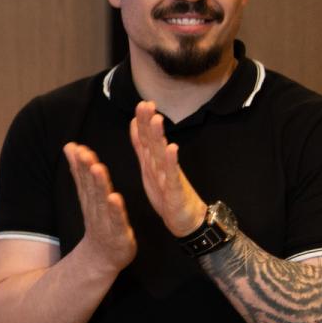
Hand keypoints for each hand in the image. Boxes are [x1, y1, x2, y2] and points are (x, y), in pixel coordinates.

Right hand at [64, 142, 135, 273]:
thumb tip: (69, 146)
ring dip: (100, 185)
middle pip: (90, 188)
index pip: (83, 179)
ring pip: (102, 201)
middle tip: (83, 153)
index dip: (79, 164)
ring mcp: (107, 223)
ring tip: (97, 168)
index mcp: (90, 199)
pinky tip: (115, 198)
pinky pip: (118, 220)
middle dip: (86, 170)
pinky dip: (116, 210)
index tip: (74, 147)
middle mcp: (95, 209)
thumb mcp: (87, 196)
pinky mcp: (120, 234)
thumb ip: (79, 172)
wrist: (102, 258)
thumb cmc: (99, 223)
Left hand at [128, 102, 206, 236]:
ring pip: (162, 155)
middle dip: (149, 123)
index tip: (141, 103)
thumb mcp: (149, 167)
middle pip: (154, 142)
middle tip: (147, 104)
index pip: (146, 138)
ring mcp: (169, 177)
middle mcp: (161, 166)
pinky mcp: (175, 190)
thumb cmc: (167, 193)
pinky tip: (172, 149)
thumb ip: (142, 146)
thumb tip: (136, 123)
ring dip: (159, 137)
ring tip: (157, 120)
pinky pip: (171, 175)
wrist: (186, 220)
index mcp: (152, 162)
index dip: (143, 122)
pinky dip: (171, 162)